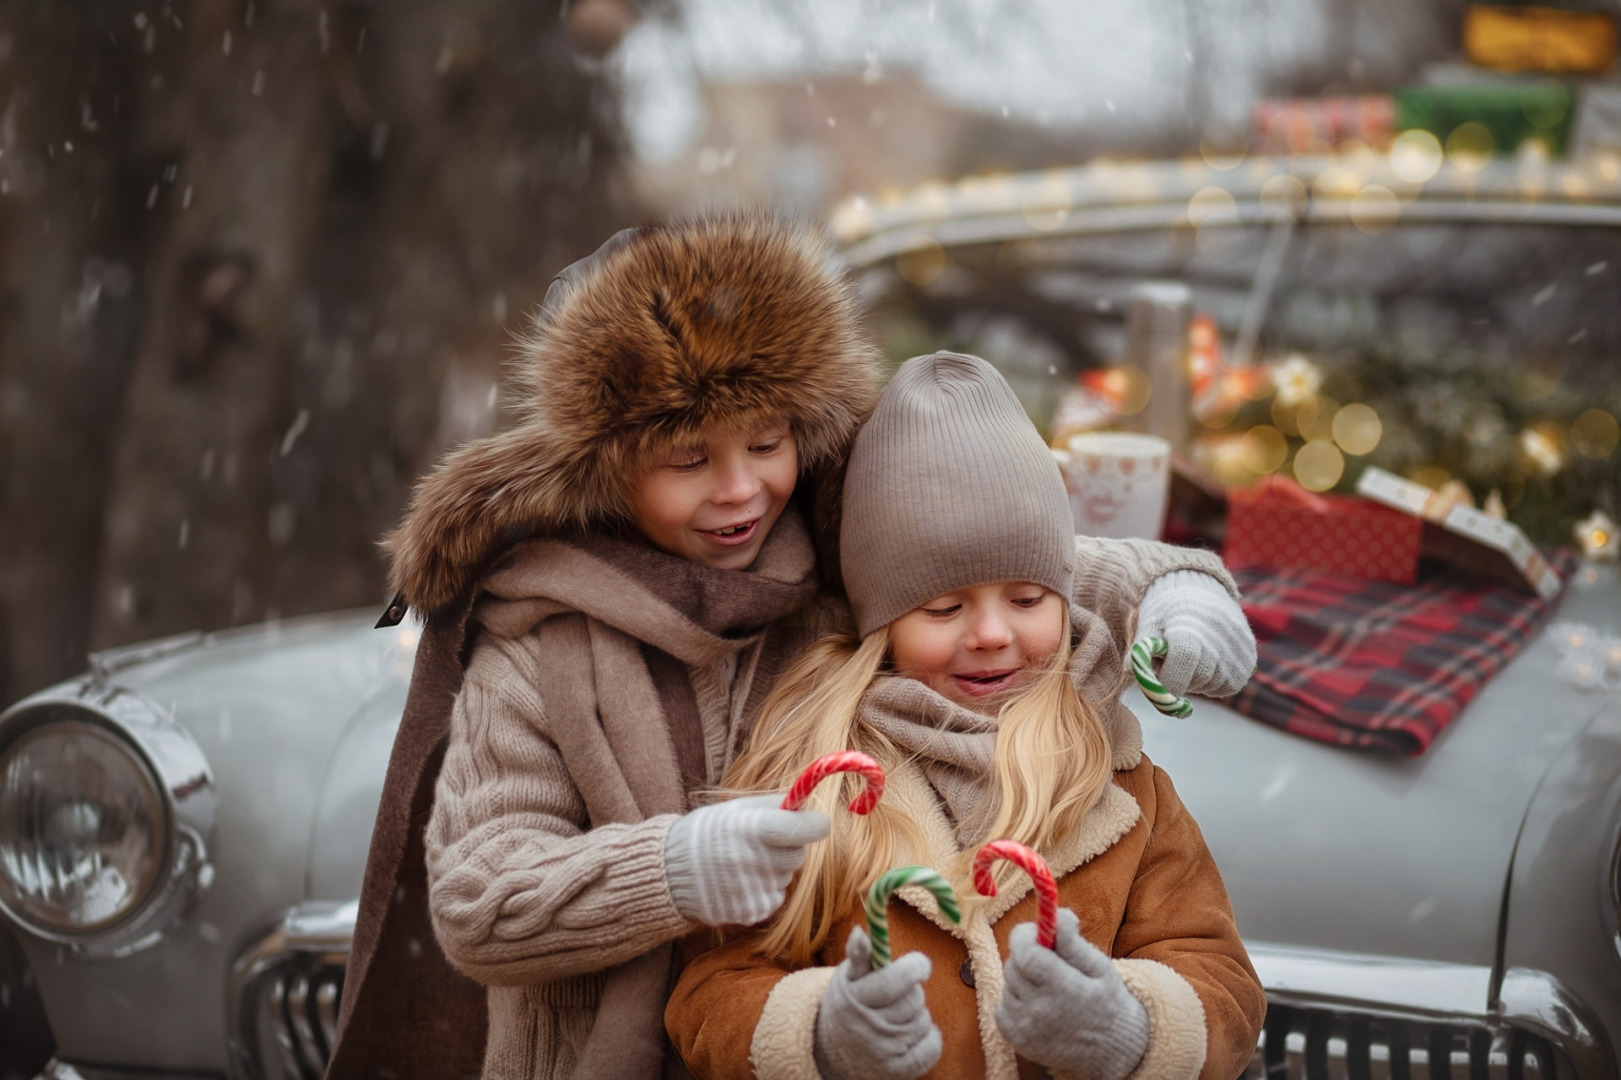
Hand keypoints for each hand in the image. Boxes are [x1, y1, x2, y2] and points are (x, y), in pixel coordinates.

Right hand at [663, 794, 829, 925]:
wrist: (669, 874)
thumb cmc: (705, 834)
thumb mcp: (734, 808)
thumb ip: (773, 804)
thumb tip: (806, 802)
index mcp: (754, 828)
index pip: (809, 828)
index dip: (814, 823)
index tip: (811, 821)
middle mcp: (758, 860)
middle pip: (800, 854)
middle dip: (789, 846)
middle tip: (763, 842)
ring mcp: (756, 889)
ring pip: (786, 876)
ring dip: (773, 868)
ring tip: (742, 862)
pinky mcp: (754, 911)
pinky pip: (775, 896)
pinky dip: (764, 889)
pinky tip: (739, 882)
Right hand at [813, 926, 940, 1079]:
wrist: (833, 1052)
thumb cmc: (848, 1004)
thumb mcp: (847, 978)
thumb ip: (859, 956)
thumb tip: (861, 932)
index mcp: (853, 1000)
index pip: (894, 981)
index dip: (914, 967)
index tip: (920, 964)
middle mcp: (867, 1028)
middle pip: (913, 1000)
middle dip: (913, 991)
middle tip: (901, 992)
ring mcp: (884, 1052)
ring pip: (924, 1021)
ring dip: (918, 1014)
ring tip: (899, 1014)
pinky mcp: (898, 1071)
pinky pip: (932, 1047)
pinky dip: (929, 1037)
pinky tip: (912, 1033)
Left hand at [997, 909, 1148, 1079]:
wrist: (1110, 1048)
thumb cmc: (1105, 998)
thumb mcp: (1099, 965)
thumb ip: (1073, 940)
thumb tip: (1056, 913)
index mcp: (1065, 989)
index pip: (1026, 953)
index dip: (1024, 935)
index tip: (1033, 930)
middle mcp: (1041, 1011)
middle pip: (1013, 966)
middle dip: (1026, 955)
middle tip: (1048, 962)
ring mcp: (1026, 1028)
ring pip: (1007, 984)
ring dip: (1021, 980)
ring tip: (1048, 988)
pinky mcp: (1016, 1039)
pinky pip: (1002, 1006)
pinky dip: (1015, 1001)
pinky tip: (1038, 1006)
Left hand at [1135, 570, 1255, 697]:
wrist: (1199, 592)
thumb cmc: (1167, 611)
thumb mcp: (1149, 623)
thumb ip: (1141, 649)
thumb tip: (1128, 670)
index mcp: (1189, 627)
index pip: (1182, 664)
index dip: (1169, 681)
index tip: (1162, 683)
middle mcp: (1218, 637)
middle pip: (1196, 680)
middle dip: (1181, 681)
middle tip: (1174, 664)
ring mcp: (1237, 649)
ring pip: (1213, 686)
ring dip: (1199, 682)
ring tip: (1192, 659)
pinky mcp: (1249, 659)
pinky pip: (1229, 686)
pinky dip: (1215, 682)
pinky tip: (1208, 663)